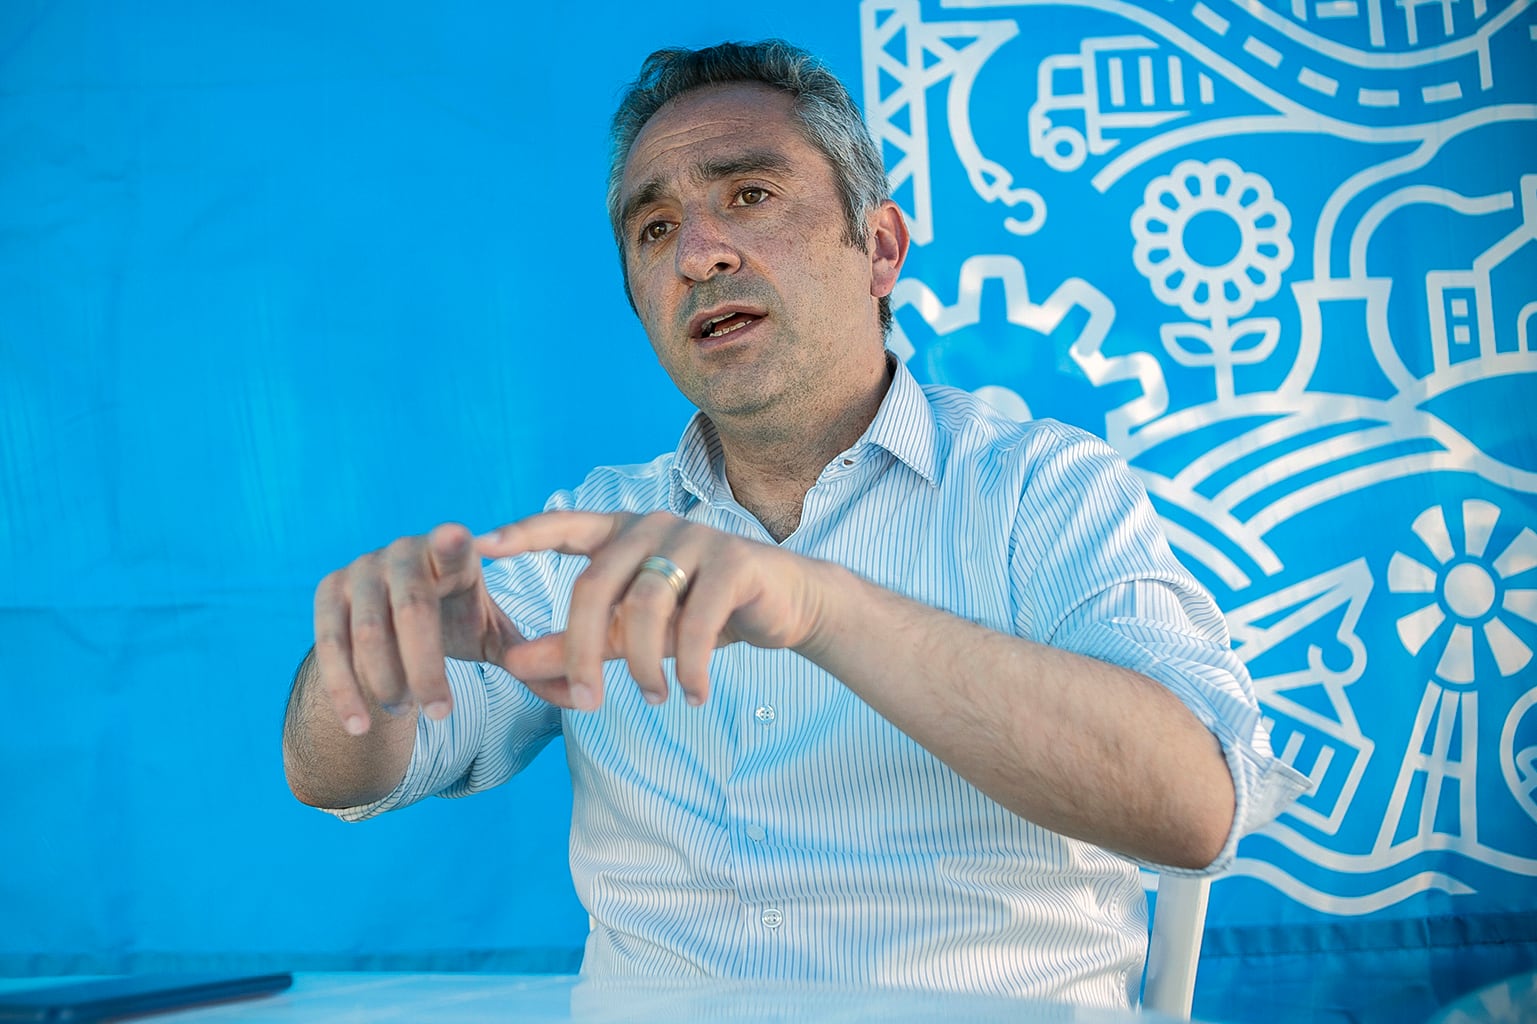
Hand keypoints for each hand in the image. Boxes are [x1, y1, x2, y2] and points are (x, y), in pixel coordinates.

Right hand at [312, 523, 526, 733]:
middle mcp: (402, 552)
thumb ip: (526, 659)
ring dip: (388, 680)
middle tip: (441, 712)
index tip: (455, 537)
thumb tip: (581, 701)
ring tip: (407, 712)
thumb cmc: (454, 621)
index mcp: (452, 552)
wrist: (393, 618)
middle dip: (426, 666)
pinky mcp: (328, 591)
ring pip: (370, 632)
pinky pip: (328, 644)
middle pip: (412, 608)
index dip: (451, 542)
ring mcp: (361, 569)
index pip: (452, 545)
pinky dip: (343, 689)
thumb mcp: (490, 635)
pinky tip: (360, 725)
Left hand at [479, 510, 830, 709]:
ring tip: (654, 701)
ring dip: (644, 663)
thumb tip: (510, 665)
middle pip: (595, 584)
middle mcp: (653, 525)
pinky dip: (691, 665)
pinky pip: (698, 619)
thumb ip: (577, 643)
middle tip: (584, 702)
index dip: (522, 534)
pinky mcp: (735, 561)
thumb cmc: (701, 613)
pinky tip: (693, 695)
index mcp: (622, 532)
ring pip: (645, 603)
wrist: (786, 605)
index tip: (481, 546)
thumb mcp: (633, 632)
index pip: (563, 526)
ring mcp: (696, 538)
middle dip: (582, 648)